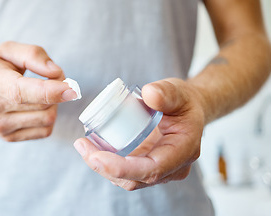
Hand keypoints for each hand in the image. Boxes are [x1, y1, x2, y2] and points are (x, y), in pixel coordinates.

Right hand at [0, 41, 76, 141]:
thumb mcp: (9, 49)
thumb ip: (33, 55)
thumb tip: (56, 73)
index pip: (19, 91)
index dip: (48, 91)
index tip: (71, 89)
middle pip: (40, 106)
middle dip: (57, 90)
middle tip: (53, 78)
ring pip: (46, 119)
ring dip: (54, 104)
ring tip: (44, 92)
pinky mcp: (8, 137)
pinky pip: (44, 131)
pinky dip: (48, 117)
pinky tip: (37, 106)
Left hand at [74, 78, 205, 189]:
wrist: (188, 109)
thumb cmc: (184, 101)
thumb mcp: (178, 92)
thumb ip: (166, 92)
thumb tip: (149, 94)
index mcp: (184, 151)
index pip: (152, 170)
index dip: (123, 168)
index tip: (97, 157)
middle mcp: (172, 168)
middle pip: (135, 179)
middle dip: (105, 167)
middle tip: (82, 146)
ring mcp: (159, 170)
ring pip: (127, 178)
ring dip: (102, 165)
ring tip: (82, 145)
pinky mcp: (146, 165)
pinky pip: (124, 170)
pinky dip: (106, 161)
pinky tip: (91, 146)